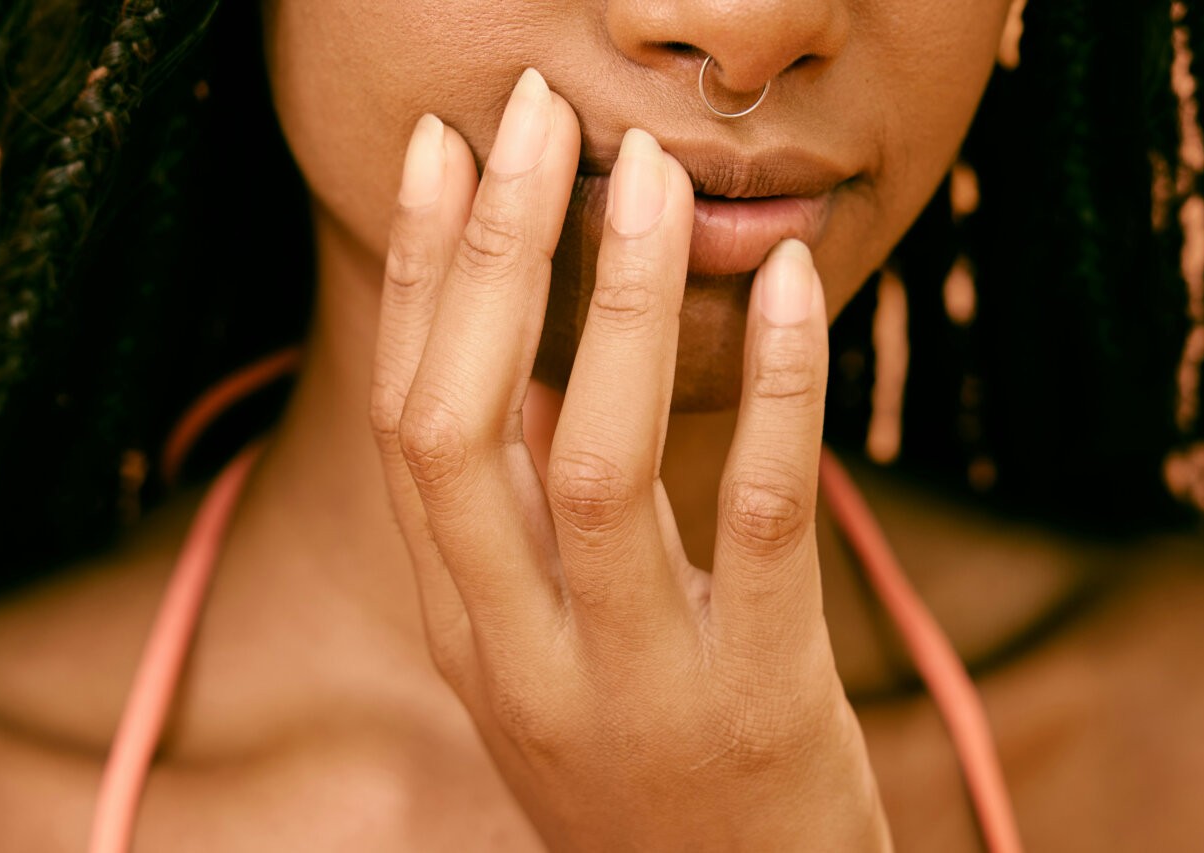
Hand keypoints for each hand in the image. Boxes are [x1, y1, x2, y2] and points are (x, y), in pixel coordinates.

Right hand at [368, 67, 891, 850]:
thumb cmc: (638, 771)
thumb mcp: (543, 658)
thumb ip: (517, 529)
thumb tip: (529, 351)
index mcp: (458, 625)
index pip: (408, 420)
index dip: (420, 275)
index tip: (440, 152)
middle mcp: (518, 651)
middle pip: (464, 425)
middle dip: (490, 257)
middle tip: (530, 116)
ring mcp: (633, 681)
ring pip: (602, 461)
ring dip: (622, 303)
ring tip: (650, 174)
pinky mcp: (758, 697)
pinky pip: (765, 516)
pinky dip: (782, 389)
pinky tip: (795, 285)